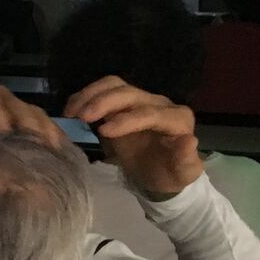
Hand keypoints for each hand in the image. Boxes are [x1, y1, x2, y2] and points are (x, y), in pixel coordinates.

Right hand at [63, 76, 203, 199]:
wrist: (160, 173)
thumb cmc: (171, 174)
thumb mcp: (183, 173)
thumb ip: (186, 159)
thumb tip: (188, 140)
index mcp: (177, 119)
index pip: (151, 113)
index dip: (127, 119)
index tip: (104, 132)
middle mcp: (160, 104)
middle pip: (130, 93)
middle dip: (104, 102)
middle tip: (80, 117)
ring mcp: (140, 100)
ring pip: (115, 85)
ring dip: (91, 95)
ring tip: (71, 113)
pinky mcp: (122, 103)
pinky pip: (103, 90)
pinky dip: (85, 97)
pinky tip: (71, 112)